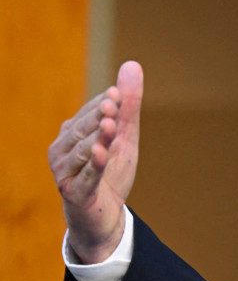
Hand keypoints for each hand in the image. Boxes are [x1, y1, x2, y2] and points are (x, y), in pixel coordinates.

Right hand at [49, 60, 142, 263]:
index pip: (89, 114)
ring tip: (110, 125)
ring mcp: (65, 172)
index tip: (117, 94)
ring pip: (82, 152)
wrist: (103, 216)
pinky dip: (94, 165)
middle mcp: (62, 150)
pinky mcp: (75, 193)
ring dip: (96, 138)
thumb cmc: (110, 172)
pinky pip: (85, 176)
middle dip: (97, 117)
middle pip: (82, 130)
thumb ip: (128, 105)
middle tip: (113, 103)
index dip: (104, 104)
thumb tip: (133, 64)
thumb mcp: (124, 137)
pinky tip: (102, 153)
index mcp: (71, 134)